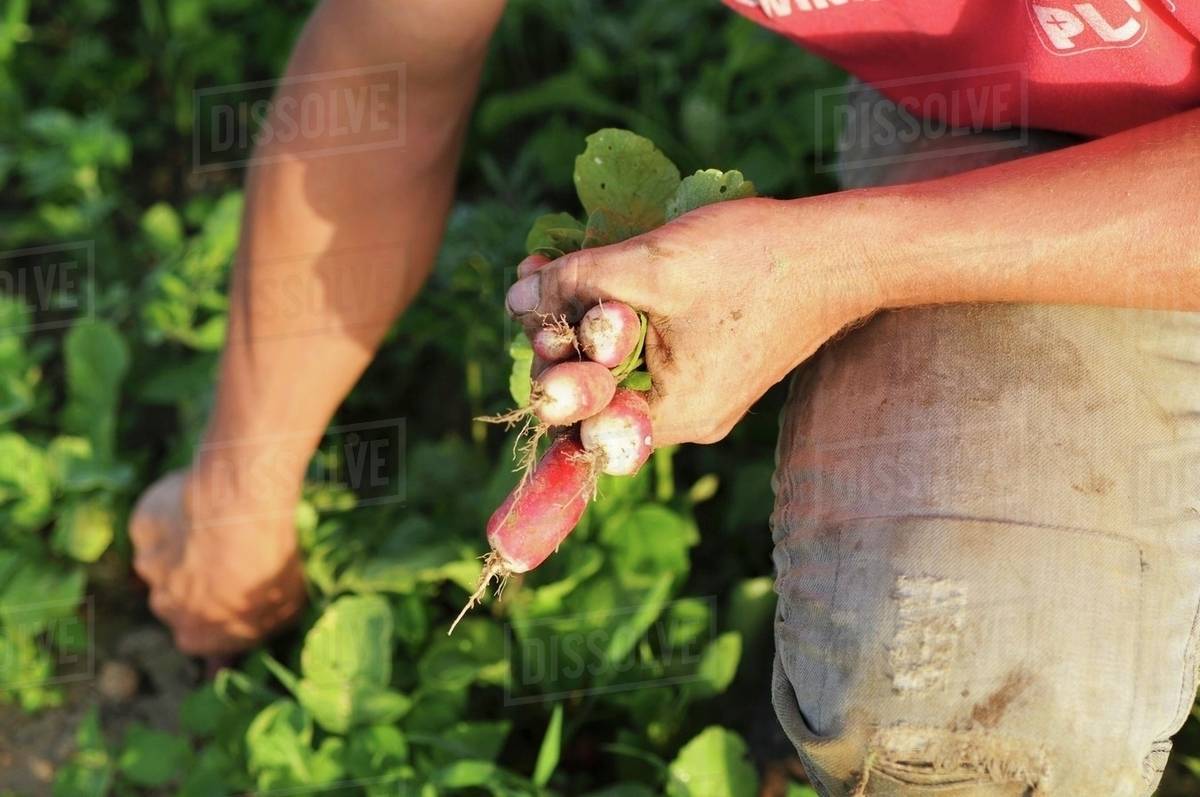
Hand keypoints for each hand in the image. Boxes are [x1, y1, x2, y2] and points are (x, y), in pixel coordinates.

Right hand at [129, 470, 305, 655]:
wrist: (245, 508)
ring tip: (218, 529)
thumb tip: (236, 648)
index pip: (199, 637)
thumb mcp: (283, 610)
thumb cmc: (271, 561)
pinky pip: (156, 527)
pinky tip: (200, 506)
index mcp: (195, 636)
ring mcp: (149, 566)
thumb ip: (253, 630)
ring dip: (182, 552)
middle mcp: (165, 607)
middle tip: (229, 558)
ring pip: (162, 563)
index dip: (218, 614)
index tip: (236, 594)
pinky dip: (172, 519)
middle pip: (176, 601)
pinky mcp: (141, 528)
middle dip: (197, 584)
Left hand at [506, 197, 880, 444]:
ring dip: (585, 319)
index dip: (546, 363)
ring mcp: (700, 394)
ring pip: (618, 368)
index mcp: (672, 415)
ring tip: (560, 265)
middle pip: (594, 391)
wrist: (842, 254)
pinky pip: (648, 355)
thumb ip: (576, 283)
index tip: (534, 312)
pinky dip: (621, 319)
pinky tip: (602, 275)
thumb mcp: (652, 265)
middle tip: (538, 276)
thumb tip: (515, 299)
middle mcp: (685, 419)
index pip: (578, 416)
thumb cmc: (754, 261)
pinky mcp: (711, 367)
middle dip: (559, 334)